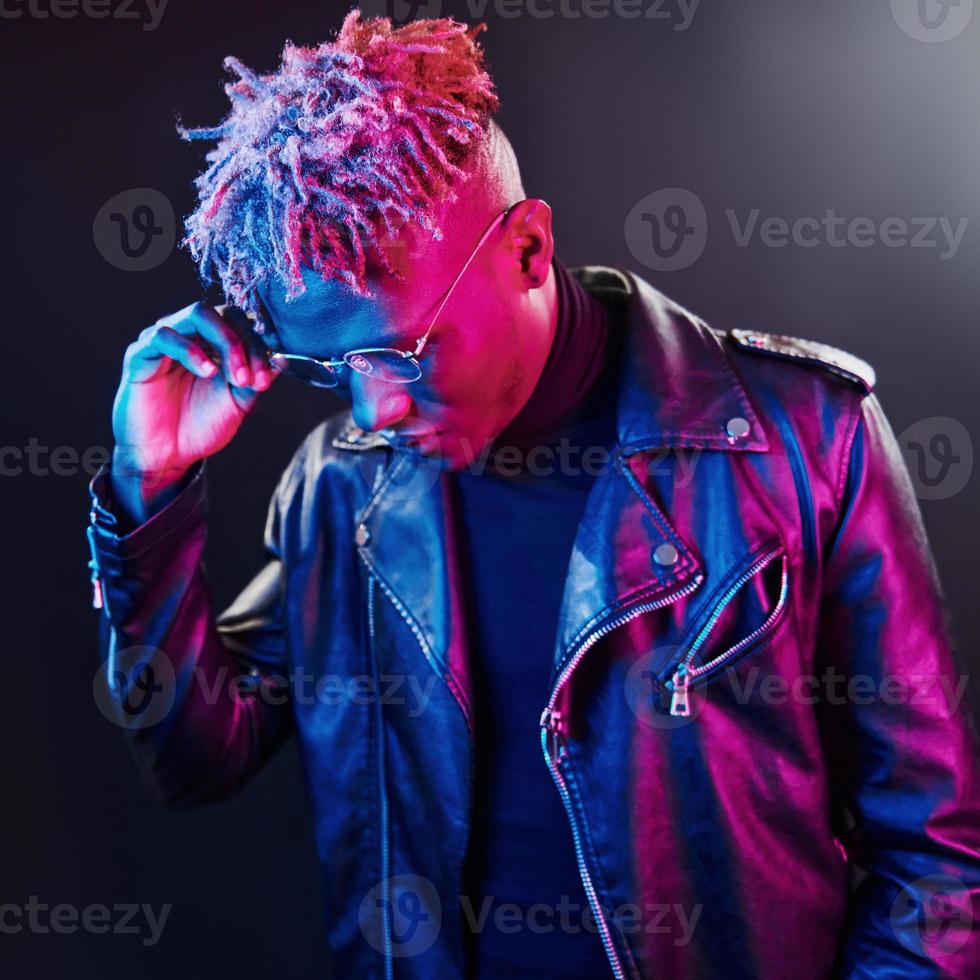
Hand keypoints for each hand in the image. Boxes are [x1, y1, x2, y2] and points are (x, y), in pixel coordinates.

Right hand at [110, 301, 275, 520]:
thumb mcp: (239, 402)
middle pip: (223, 312)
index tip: (268, 376)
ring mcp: (164, 341)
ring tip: (236, 378)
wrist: (169, 456)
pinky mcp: (140, 354)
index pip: (242, 323)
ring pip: (197, 314)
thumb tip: (281, 358)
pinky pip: (164, 336)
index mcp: (214, 343)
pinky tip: (207, 372)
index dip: (260, 344)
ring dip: (226, 342)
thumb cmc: (201, 426)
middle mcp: (190, 335)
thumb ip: (257, 379)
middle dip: (246, 343)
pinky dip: (190, 350)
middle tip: (252, 377)